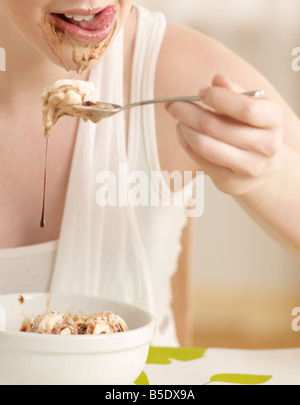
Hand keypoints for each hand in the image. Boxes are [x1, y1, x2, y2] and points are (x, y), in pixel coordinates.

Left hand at [166, 74, 283, 195]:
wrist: (262, 168)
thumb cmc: (252, 130)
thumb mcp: (252, 107)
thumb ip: (235, 92)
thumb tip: (217, 79)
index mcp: (273, 120)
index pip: (246, 109)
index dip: (219, 98)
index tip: (201, 92)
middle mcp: (265, 145)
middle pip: (216, 127)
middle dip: (189, 113)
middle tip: (174, 105)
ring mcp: (247, 166)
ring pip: (203, 145)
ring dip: (184, 129)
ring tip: (178, 119)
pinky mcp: (228, 179)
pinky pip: (198, 158)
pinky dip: (185, 143)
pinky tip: (183, 132)